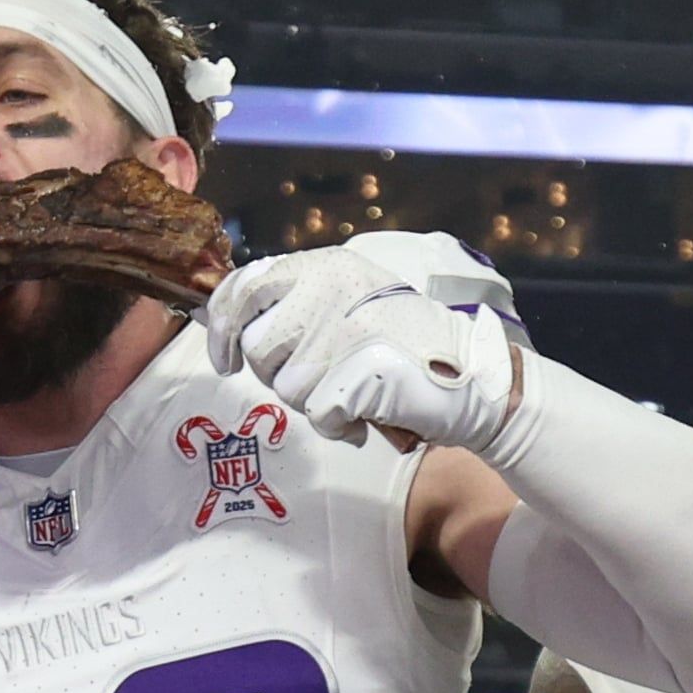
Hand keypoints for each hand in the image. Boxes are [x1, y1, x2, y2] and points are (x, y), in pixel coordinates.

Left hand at [198, 247, 518, 449]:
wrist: (472, 375)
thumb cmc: (406, 344)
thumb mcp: (351, 299)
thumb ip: (298, 301)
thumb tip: (228, 321)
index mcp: (326, 267)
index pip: (243, 285)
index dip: (220, 326)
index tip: (223, 360)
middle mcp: (330, 290)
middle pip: (257, 346)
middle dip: (278, 373)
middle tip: (321, 376)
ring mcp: (343, 331)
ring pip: (285, 387)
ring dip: (314, 402)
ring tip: (354, 390)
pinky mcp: (357, 372)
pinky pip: (318, 415)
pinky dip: (340, 425)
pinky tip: (368, 413)